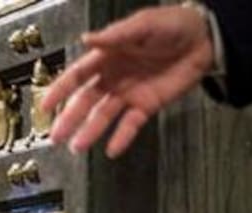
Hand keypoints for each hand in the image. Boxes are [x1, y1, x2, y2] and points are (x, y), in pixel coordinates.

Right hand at [42, 6, 213, 157]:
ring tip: (77, 146)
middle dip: (70, 118)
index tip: (45, 105)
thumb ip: (115, 35)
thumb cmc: (174, 24)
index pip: (77, 76)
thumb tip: (86, 39)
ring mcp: (129, 93)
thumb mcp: (144, 24)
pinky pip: (130, 125)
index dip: (60, 90)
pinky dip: (121, 138)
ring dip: (90, 131)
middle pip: (86, 101)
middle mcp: (113, 77)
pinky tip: (111, 150)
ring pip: (104, 116)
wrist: (206, 38)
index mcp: (108, 56)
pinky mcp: (146, 105)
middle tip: (56, 135)